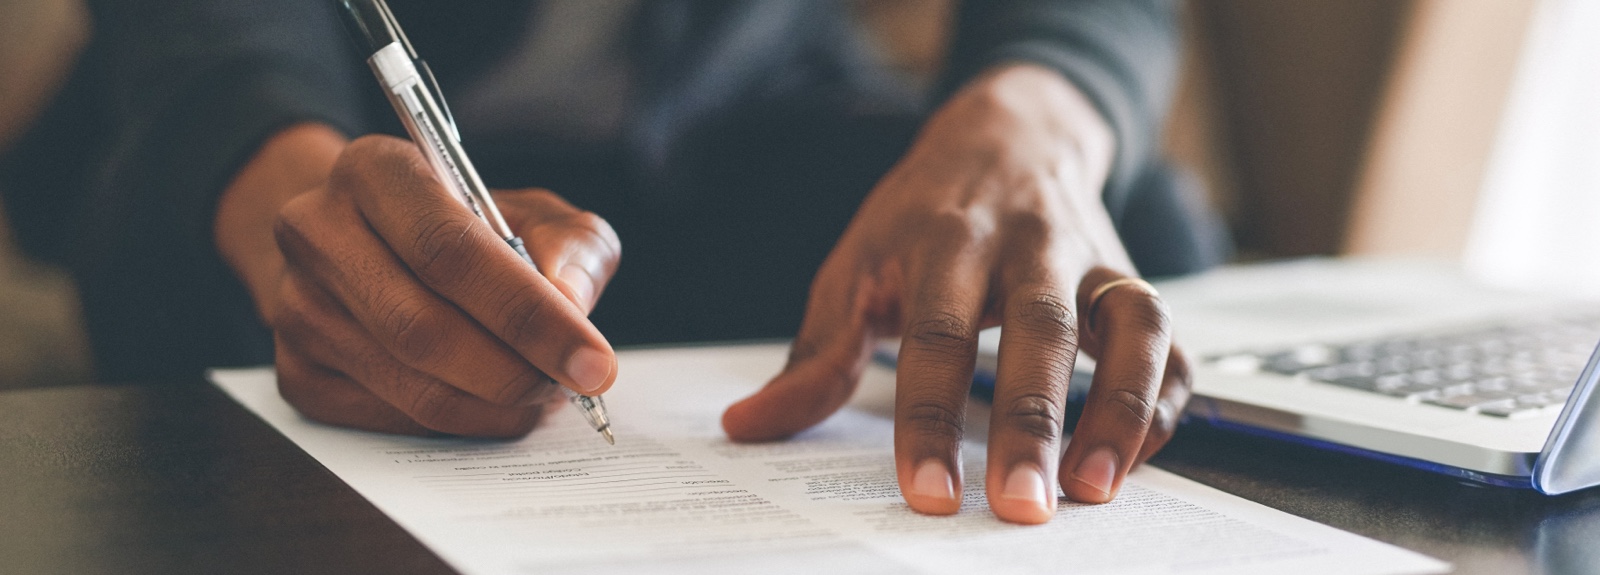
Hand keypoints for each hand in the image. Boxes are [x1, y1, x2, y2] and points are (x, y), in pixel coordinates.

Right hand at [215, 125, 620, 436]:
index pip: (449, 249)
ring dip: (494, 405)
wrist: (372, 242)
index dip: (528, 313)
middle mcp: (317, 231)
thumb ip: (570, 245)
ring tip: (543, 392)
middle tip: (573, 386)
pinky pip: (388, 420)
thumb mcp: (532, 211)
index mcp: (375, 170)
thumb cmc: (466, 227)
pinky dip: (460, 423)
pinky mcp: (295, 371)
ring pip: (409, 385)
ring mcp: (296, 306)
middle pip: (423, 327)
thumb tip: (570, 304)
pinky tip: (493, 403)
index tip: (593, 359)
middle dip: (516, 371)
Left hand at [721, 65, 1191, 522]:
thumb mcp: (856, 266)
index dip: (931, 418)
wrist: (1006, 136)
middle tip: (1021, 507)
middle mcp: (1030, 243)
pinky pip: (1170, 342)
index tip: (928, 492)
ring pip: (1131, 325)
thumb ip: (816, 354)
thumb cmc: (922, 215)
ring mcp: (1094, 260)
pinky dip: (1161, 403)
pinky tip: (1131, 461)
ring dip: (1121, 409)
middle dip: (1032, 422)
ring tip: (1095, 491)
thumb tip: (749, 427)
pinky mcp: (1135, 282)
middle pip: (1040, 331)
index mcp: (947, 239)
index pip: (937, 335)